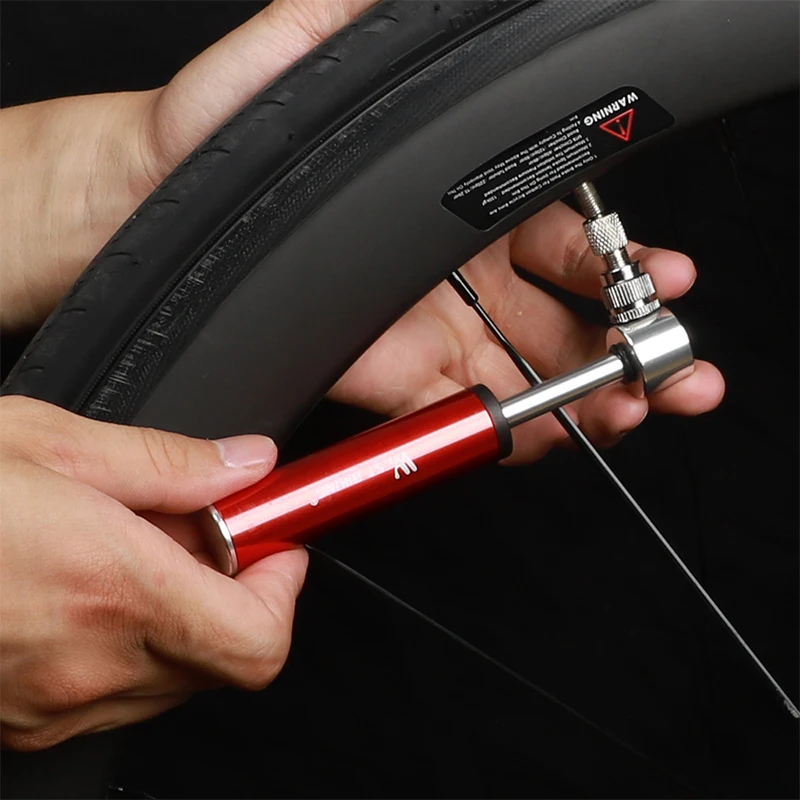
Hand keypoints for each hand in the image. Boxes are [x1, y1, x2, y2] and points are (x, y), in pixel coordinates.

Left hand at [0, 0, 723, 455]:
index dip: (619, 264)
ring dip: (585, 394)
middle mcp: (450, 270)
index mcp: (453, 201)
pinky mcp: (382, 375)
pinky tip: (556, 431)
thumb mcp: (317, 48)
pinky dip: (510, 428)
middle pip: (560, 315)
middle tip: (674, 368)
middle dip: (627, 343)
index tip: (664, 280)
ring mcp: (420, 327)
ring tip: (635, 407)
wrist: (155, 197)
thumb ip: (376, 23)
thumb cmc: (231, 127)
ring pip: (522, 370)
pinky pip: (458, 411)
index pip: (561, 239)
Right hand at [0, 396, 306, 750]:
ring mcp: (53, 706)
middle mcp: (89, 663)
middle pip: (226, 657)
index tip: (278, 545)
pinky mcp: (22, 723)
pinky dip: (130, 644)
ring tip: (137, 555)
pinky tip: (91, 591)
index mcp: (112, 586)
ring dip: (184, 618)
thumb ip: (170, 463)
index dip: (285, 591)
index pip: (258, 637)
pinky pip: (116, 693)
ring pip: (175, 677)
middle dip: (237, 593)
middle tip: (206, 536)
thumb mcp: (53, 445)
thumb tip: (245, 463)